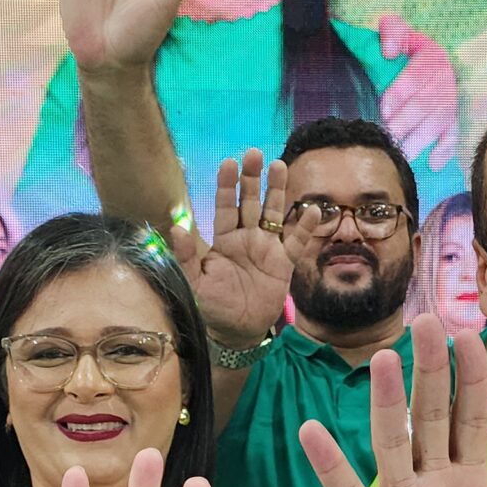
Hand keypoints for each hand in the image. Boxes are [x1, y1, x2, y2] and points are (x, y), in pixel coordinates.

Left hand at [168, 151, 295, 348]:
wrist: (237, 332)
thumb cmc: (212, 307)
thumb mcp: (194, 283)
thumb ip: (186, 256)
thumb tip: (176, 226)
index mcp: (224, 239)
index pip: (225, 206)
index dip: (226, 185)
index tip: (228, 163)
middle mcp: (246, 238)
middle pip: (250, 202)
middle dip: (252, 178)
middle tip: (254, 154)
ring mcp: (267, 248)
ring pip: (273, 213)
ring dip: (277, 191)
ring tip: (279, 166)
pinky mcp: (284, 263)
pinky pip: (296, 241)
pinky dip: (304, 227)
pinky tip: (310, 210)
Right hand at [300, 314, 486, 486]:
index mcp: (466, 477)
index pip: (471, 419)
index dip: (472, 380)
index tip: (471, 335)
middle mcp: (430, 478)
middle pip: (431, 417)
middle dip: (430, 372)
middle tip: (426, 320)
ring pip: (393, 442)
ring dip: (388, 403)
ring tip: (384, 360)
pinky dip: (330, 464)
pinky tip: (312, 432)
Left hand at [377, 15, 459, 173]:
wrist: (417, 57)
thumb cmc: (403, 47)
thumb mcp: (396, 29)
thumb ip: (391, 31)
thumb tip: (388, 51)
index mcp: (432, 54)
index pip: (418, 74)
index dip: (400, 92)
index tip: (383, 109)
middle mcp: (446, 77)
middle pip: (427, 102)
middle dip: (406, 121)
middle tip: (388, 137)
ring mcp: (452, 98)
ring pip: (439, 121)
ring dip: (421, 139)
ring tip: (402, 154)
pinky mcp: (453, 116)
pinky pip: (454, 133)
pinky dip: (446, 149)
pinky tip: (433, 163)